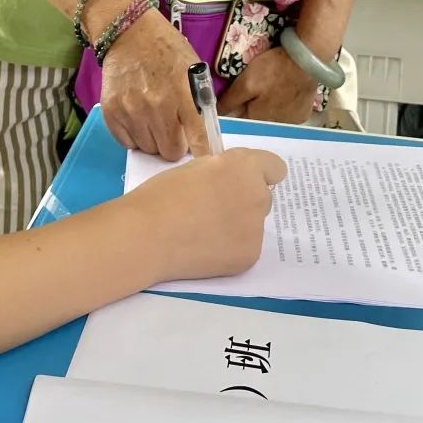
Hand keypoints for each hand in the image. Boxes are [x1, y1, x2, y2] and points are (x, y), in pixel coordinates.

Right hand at [100, 8, 209, 160]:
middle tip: (173, 128)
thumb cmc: (166, 50)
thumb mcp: (193, 69)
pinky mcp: (111, 113)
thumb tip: (202, 136)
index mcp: (182, 94)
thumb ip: (198, 102)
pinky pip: (127, 143)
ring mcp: (131, 111)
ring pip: (148, 149)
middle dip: (175, 144)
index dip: (203, 152)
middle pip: (170, 152)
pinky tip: (137, 117)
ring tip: (153, 117)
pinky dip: (134, 136)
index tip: (204, 159)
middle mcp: (156, 106)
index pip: (197, 138)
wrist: (128, 32)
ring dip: (153, 139)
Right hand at [128, 146, 287, 282]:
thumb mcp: (196, 167)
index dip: (258, 174)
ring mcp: (256, 228)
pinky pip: (245, 247)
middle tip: (212, 209)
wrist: (148, 234)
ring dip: (237, 225)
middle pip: (262, 196)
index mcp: (244, 166)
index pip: (275, 168)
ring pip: (253, 224)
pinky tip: (204, 249)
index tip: (241, 182)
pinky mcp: (250, 256)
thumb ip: (222, 171)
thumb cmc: (163, 194)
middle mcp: (258, 194)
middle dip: (244, 200)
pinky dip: (230, 248)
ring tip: (202, 231)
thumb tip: (229, 182)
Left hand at [217, 46, 318, 123]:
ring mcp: (291, 122)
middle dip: (253, 109)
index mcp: (257, 119)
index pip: (239, 121)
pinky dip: (284, 107)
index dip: (236, 109)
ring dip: (269, 109)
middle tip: (256, 90)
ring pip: (272, 119)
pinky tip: (284, 94)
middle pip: (257, 121)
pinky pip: (288, 115)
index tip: (236, 98)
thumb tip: (215, 114)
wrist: (307, 61)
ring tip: (271, 91)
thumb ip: (230, 100)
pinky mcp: (303, 115)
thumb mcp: (246, 81)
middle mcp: (274, 127)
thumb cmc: (273, 69)